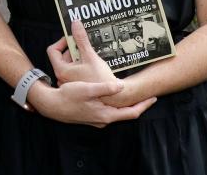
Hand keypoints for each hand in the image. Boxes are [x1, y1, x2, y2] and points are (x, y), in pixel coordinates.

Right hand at [27, 79, 156, 127]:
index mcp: (106, 115)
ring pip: (117, 112)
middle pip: (126, 113)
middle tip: (146, 94)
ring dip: (125, 104)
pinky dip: (115, 104)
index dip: (144, 105)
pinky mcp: (92, 116)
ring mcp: (97, 119)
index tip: (154, 98)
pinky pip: (108, 111)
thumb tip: (121, 86)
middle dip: (137, 104)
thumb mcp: (87, 89)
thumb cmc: (68, 96)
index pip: (131, 113)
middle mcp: (103, 120)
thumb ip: (105, 88)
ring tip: (132, 93)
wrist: (52, 105)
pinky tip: (113, 95)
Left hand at [48, 20, 114, 85]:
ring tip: (90, 53)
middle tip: (85, 45)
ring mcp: (69, 81)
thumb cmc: (100, 79)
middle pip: (63, 56)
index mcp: (61, 70)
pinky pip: (76, 69)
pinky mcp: (77, 84)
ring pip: (71, 62)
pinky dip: (82, 63)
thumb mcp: (90, 56)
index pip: (53, 50)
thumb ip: (81, 39)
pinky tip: (92, 62)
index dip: (62, 42)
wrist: (113, 96)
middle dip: (74, 49)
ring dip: (79, 56)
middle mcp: (62, 77)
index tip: (73, 38)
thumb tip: (75, 24)